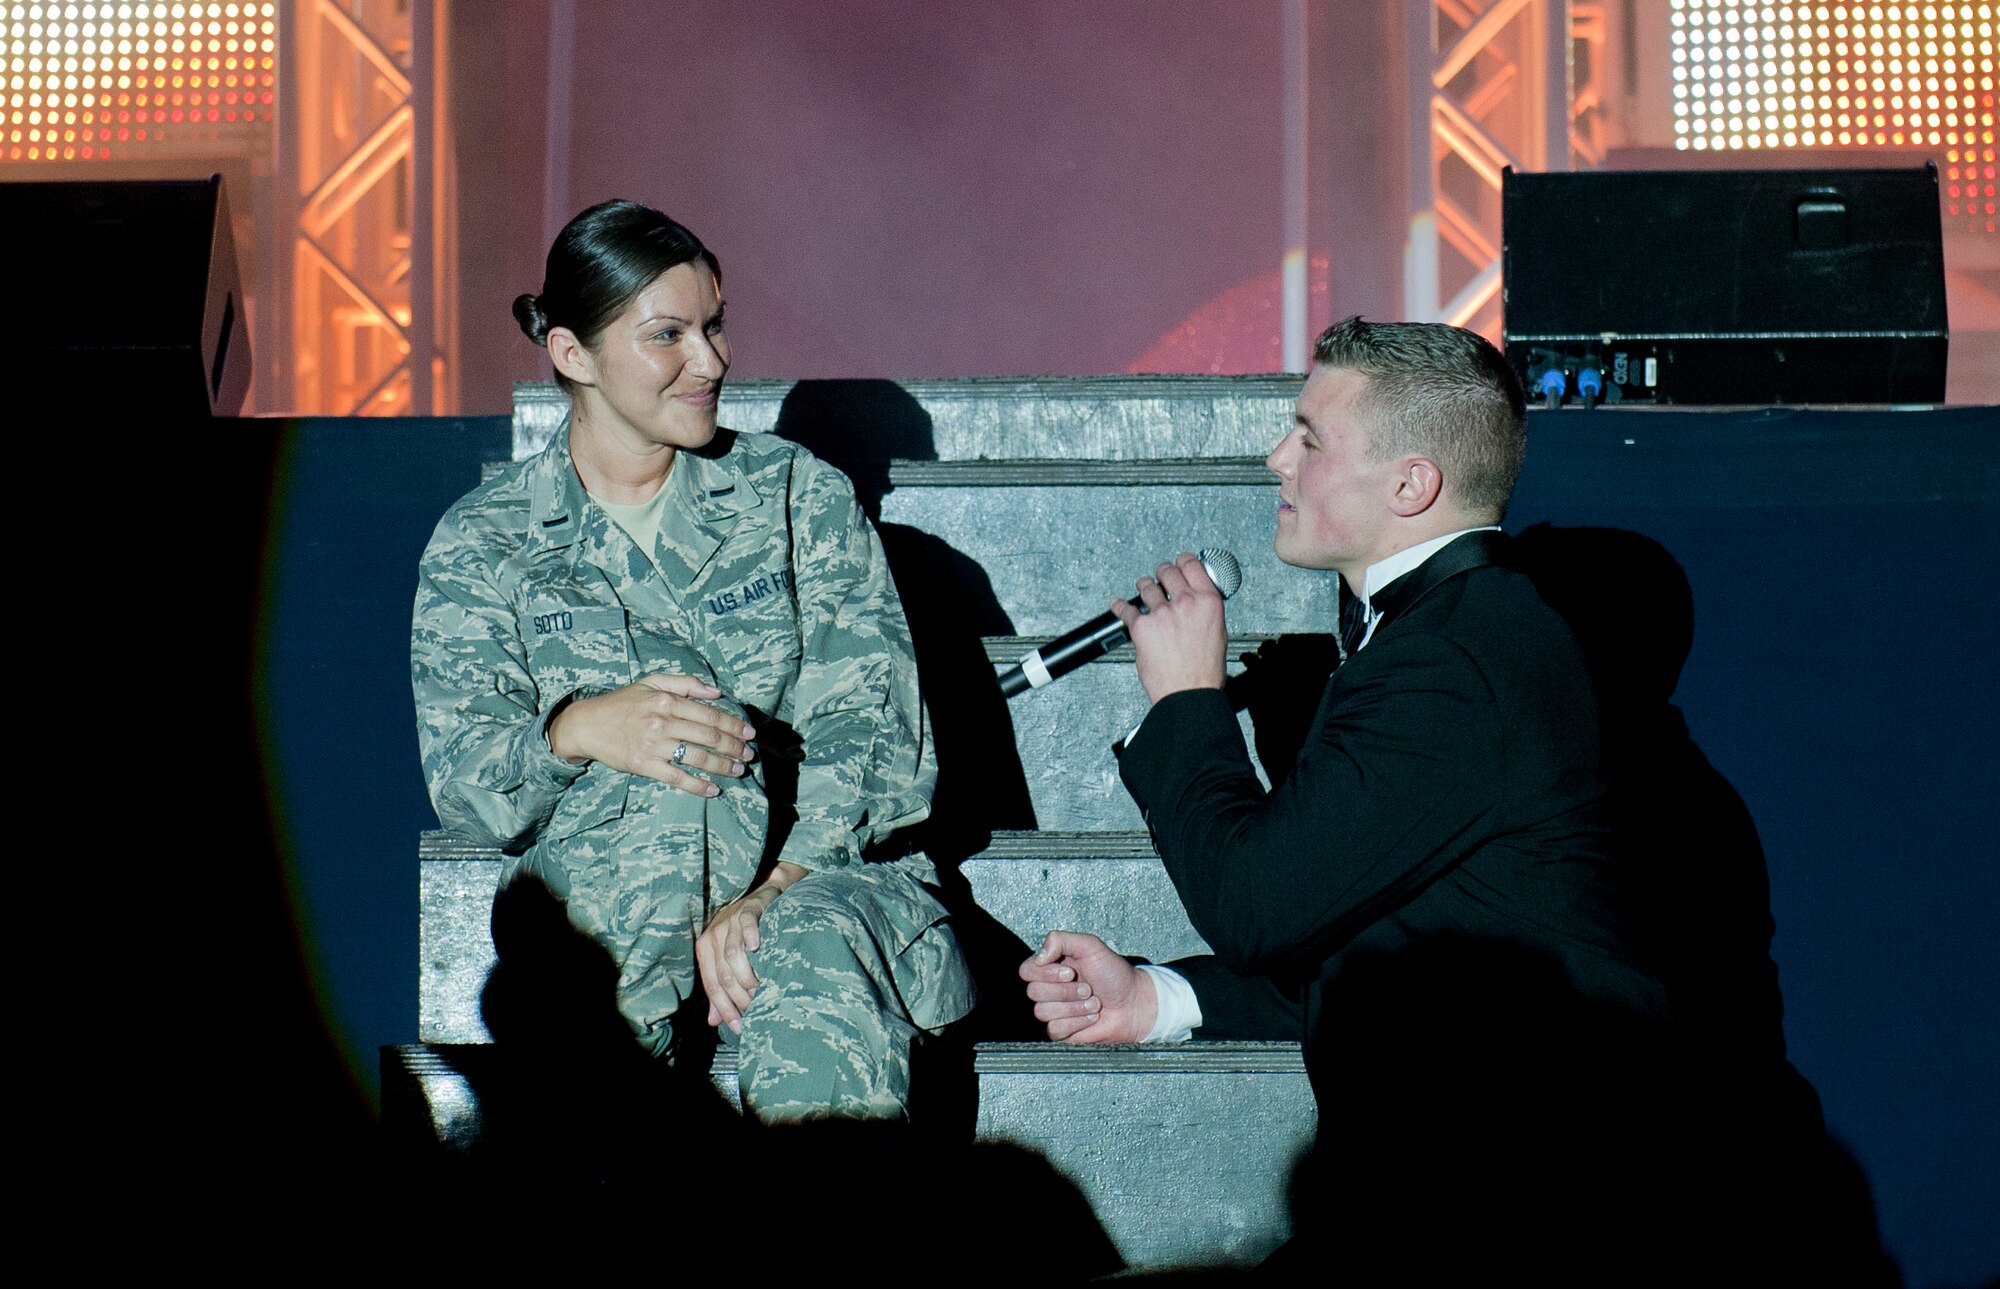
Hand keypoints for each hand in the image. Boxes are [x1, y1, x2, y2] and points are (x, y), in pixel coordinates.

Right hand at [547, 673, 756, 796]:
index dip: (734, 725)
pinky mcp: (644, 765)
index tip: (749, 734)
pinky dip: (697, 785)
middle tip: (749, 755)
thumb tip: (716, 692)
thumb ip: (685, 683)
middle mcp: (662, 722)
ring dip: (723, 766)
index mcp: (666, 700)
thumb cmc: (622, 702)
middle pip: (708, 736)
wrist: (587, 724)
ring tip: (739, 771)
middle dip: (734, 747)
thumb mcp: (651, 682)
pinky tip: (713, 789)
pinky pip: (676, 777)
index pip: (709, 714)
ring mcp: (653, 745)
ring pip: (697, 758)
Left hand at [696, 862, 805, 1032]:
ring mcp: (730, 920)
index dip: (724, 1008)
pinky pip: (746, 923)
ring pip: (733, 955)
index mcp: (705, 949)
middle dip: (738, 997)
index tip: (738, 1026)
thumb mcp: (729, 961)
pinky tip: (757, 948)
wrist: (765, 897)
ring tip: (760, 990)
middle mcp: (713, 934)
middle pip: (722, 974)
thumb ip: (721, 988)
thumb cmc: (745, 933)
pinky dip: (749, 936)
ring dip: (746, 976)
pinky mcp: (748, 907)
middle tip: (756, 1009)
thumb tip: (715, 1021)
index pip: (711, 985)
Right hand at [1019, 930, 1156, 1042]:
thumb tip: (1039, 956)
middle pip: (1033, 992)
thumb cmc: (1115, 974)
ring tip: (1093, 1003)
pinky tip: (1091, 1018)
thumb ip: (1060, 940)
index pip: (1026, 970)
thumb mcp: (1090, 946)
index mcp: (1052, 967)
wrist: (1134, 1003)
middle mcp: (1050, 988)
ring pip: (1043, 1012)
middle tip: (1088, 987)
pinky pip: (1054, 1029)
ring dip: (1074, 1007)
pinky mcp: (1061, 1031)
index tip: (1070, 972)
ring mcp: (1055, 1011)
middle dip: (1066, 991)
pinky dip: (1077, 1022)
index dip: (1046, 973)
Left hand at [1108, 552, 1228, 703]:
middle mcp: (1185, 603)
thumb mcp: (1218, 633)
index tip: (1179, 561)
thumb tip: (1197, 604)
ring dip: (1144, 586)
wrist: (1189, 693)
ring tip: (1143, 586)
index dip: (1183, 560)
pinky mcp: (1142, 627)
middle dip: (1162, 572)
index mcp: (1208, 602)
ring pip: (1147, 586)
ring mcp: (1162, 613)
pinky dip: (1120, 606)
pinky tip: (1117, 604)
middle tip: (1160, 576)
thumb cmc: (1205, 672)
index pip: (1192, 565)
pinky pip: (1126, 609)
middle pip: (1167, 572)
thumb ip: (1205, 613)